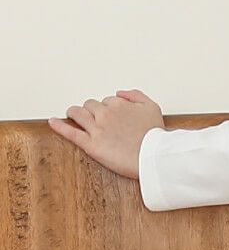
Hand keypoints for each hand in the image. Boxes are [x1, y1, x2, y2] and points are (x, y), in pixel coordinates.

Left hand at [47, 88, 165, 179]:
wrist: (153, 156)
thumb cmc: (155, 134)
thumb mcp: (152, 107)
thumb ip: (136, 95)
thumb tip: (120, 92)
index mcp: (119, 104)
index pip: (108, 100)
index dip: (110, 107)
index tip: (113, 115)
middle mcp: (106, 114)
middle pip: (91, 105)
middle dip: (92, 109)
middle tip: (95, 116)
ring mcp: (97, 129)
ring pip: (78, 113)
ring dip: (74, 112)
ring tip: (73, 114)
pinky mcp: (91, 145)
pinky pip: (71, 133)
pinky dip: (59, 126)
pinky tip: (53, 121)